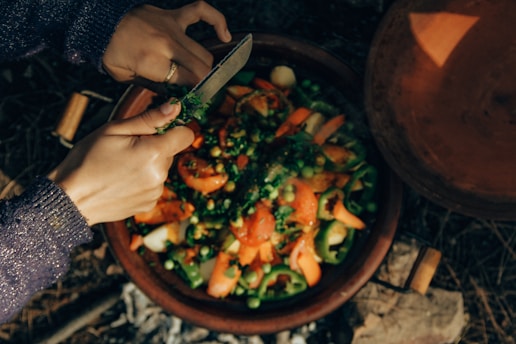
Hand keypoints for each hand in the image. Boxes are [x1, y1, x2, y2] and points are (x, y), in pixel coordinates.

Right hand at [47, 101, 193, 225]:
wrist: (70, 199)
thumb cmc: (87, 160)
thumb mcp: (114, 130)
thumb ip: (149, 119)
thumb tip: (175, 107)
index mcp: (154, 153)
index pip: (186, 135)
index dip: (174, 129)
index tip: (157, 129)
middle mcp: (160, 175)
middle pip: (170, 152)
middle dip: (154, 147)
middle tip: (126, 149)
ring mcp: (155, 193)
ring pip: (161, 169)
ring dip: (149, 165)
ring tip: (121, 167)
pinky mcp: (148, 205)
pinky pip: (153, 185)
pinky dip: (143, 181)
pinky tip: (122, 181)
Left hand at [102, 1, 231, 84]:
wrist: (99, 23)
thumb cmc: (111, 53)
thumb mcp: (127, 78)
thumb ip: (154, 86)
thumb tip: (176, 95)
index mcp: (153, 62)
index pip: (188, 82)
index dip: (194, 94)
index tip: (194, 100)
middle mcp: (166, 44)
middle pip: (201, 69)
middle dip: (204, 84)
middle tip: (201, 91)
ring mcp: (172, 27)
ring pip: (204, 52)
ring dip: (206, 67)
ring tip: (204, 75)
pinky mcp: (173, 15)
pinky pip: (201, 11)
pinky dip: (217, 22)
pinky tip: (225, 36)